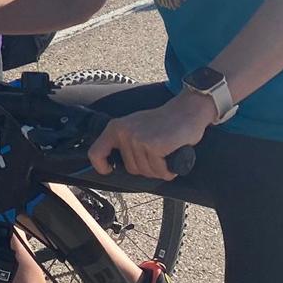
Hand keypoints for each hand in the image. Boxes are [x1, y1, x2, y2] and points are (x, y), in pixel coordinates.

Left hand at [87, 92, 211, 180]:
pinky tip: (173, 155)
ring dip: (160, 169)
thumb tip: (114, 165)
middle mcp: (124, 133)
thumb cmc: (164, 122)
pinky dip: (169, 170)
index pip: (96, 153)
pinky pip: (160, 171)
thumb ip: (124, 143)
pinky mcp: (153, 146)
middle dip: (147, 167)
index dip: (101, 166)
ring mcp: (138, 139)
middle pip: (130, 169)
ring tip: (166, 152)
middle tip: (158, 153)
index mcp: (116, 128)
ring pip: (146, 172)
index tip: (109, 170)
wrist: (187, 110)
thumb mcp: (136, 127)